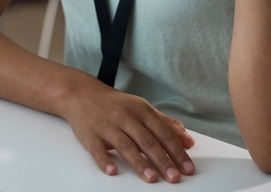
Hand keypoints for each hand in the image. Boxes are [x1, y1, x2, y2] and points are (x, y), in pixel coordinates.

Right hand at [59, 81, 195, 182]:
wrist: (82, 94)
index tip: (187, 167)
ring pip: (126, 145)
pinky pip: (97, 149)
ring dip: (139, 163)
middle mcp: (126, 117)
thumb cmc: (116, 105)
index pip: (163, 132)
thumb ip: (165, 124)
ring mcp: (107, 125)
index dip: (177, 151)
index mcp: (142, 111)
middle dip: (162, 160)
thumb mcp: (142, 109)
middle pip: (147, 140)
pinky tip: (112, 171)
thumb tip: (188, 140)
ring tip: (152, 178)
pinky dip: (104, 160)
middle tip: (174, 176)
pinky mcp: (90, 134)